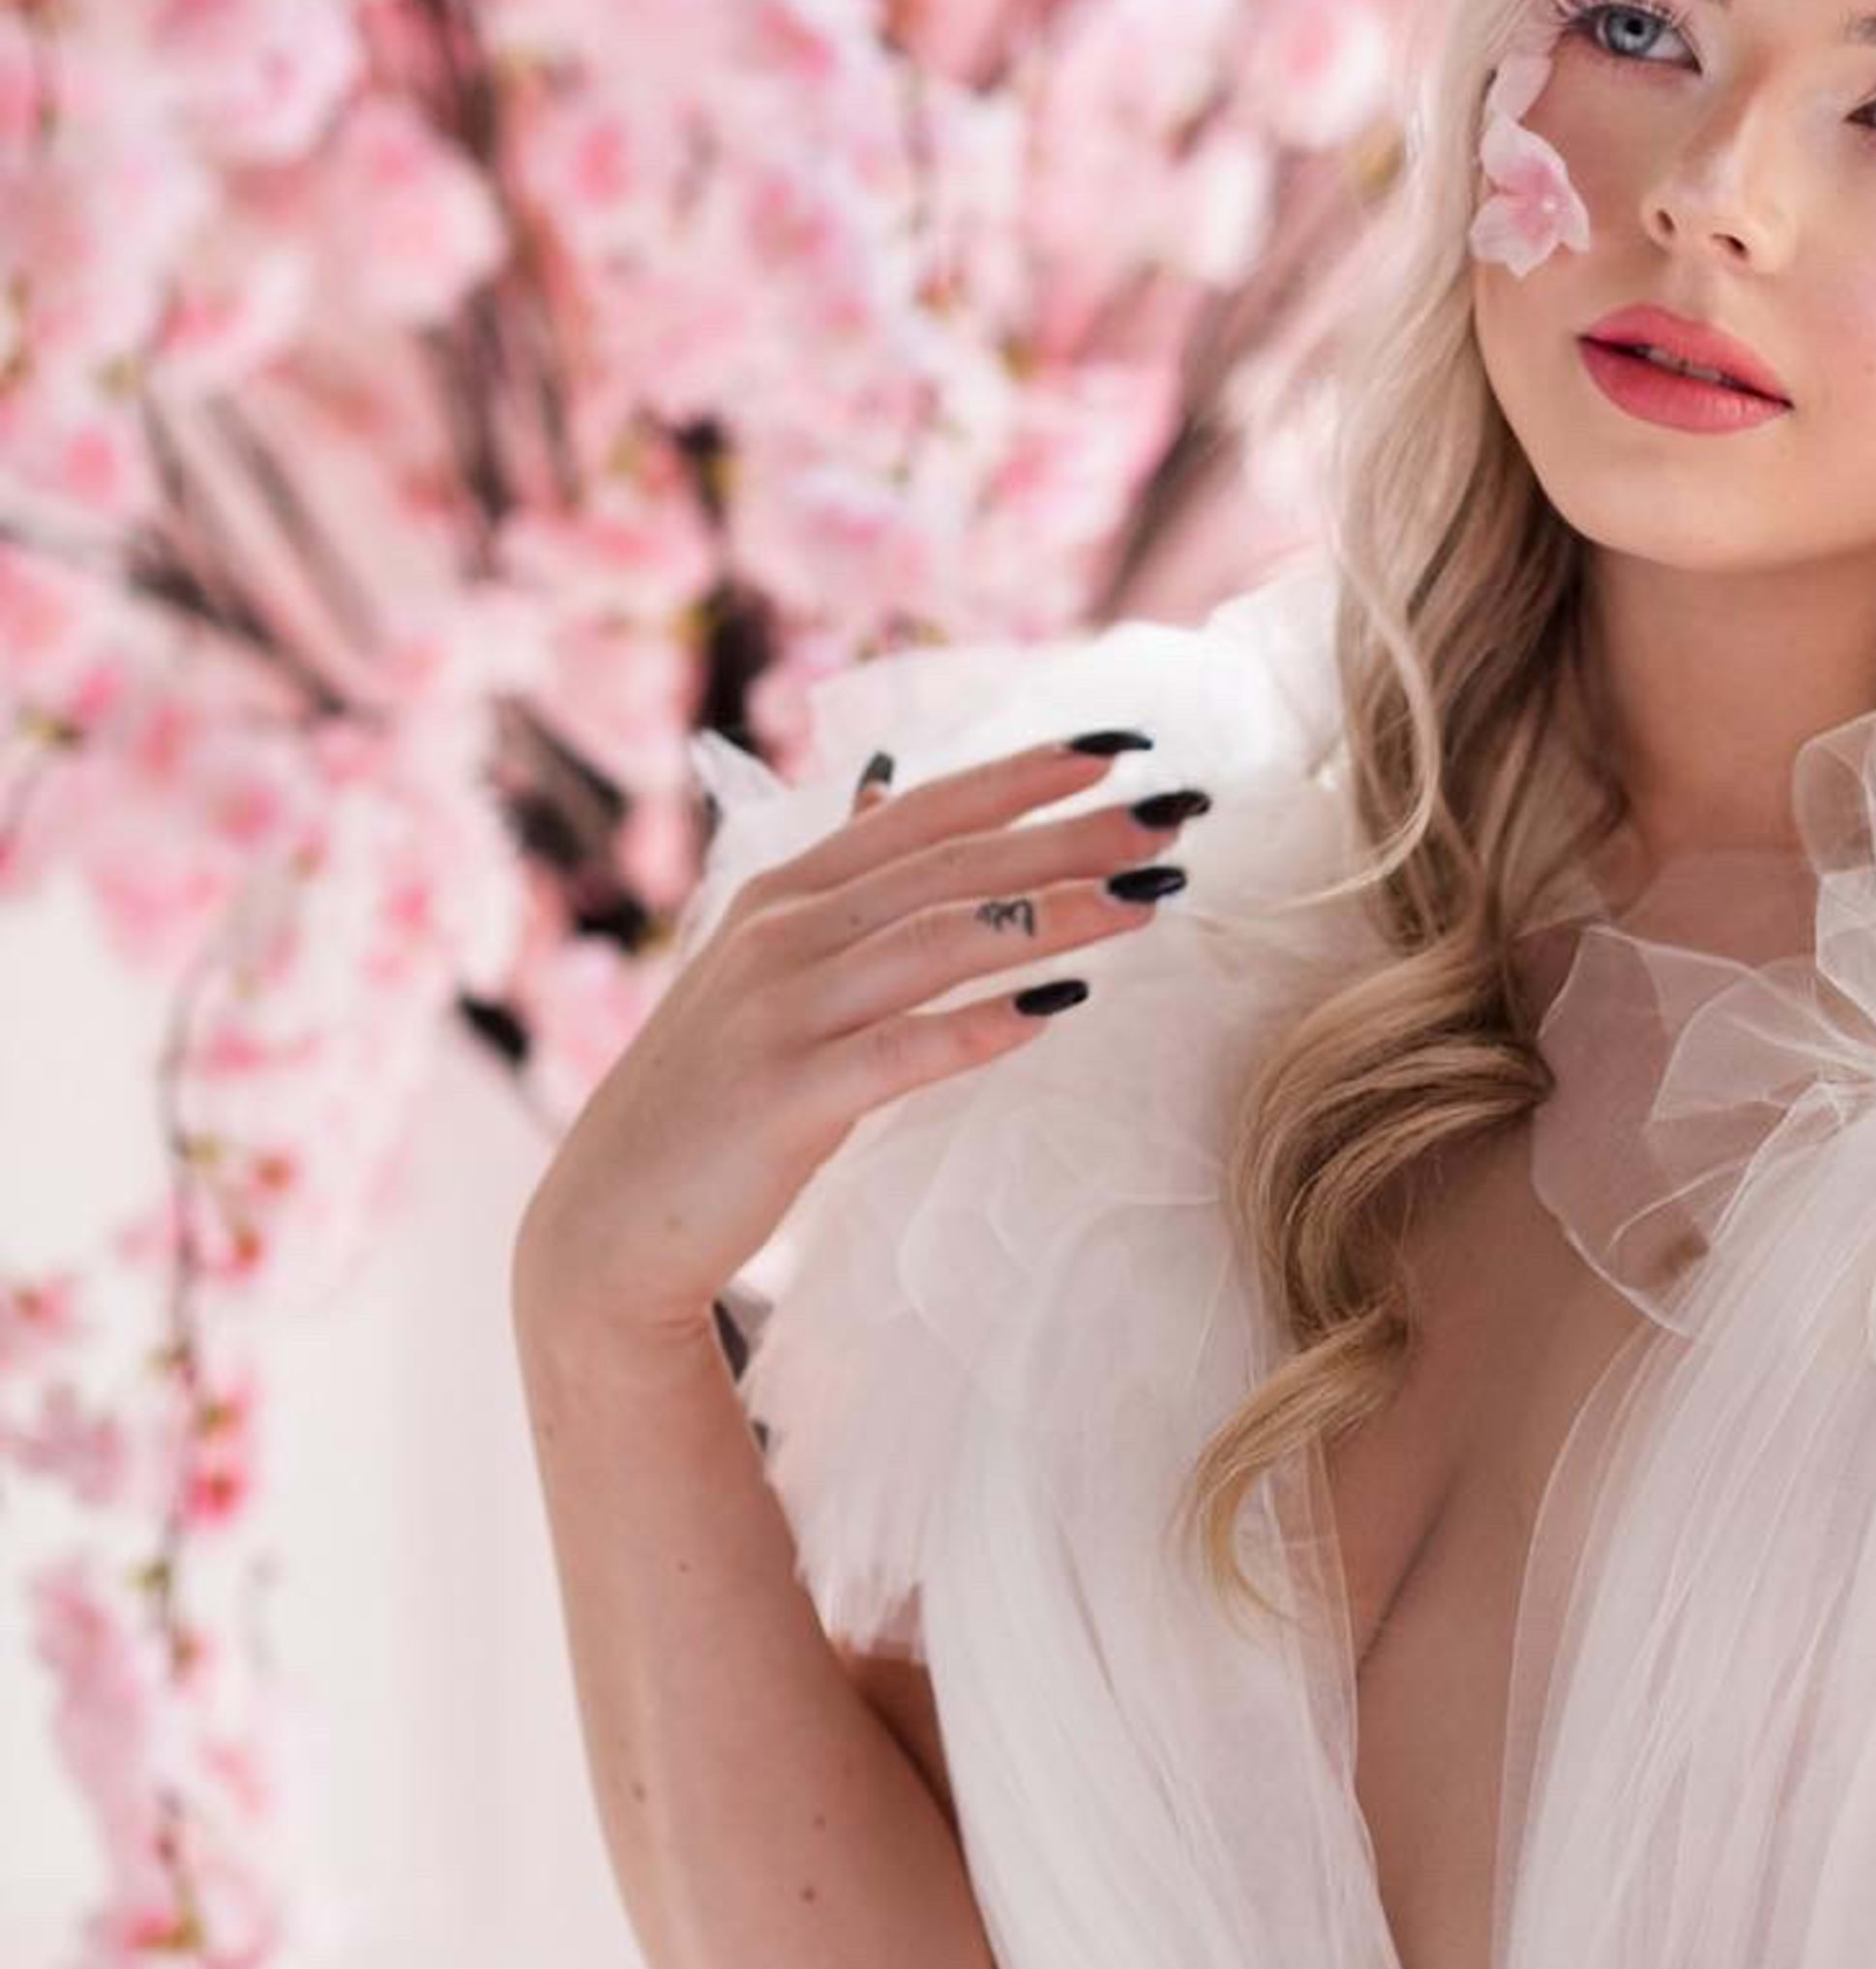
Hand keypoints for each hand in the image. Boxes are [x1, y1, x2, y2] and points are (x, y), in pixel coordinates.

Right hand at [512, 733, 1193, 1360]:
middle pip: (950, 865)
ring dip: (1053, 914)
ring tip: (1151, 900)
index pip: (924, 811)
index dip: (1024, 774)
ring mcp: (779, 1013)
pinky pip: (901, 1052)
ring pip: (937, 943)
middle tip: (1174, 812)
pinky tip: (1059, 1009)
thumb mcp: (763, 968)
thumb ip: (835, 886)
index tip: (1123, 747)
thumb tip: (888, 786)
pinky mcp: (786, 1099)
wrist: (608, 1220)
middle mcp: (781, 934)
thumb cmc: (711, 1096)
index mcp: (785, 894)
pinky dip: (980, 1026)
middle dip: (1070, 833)